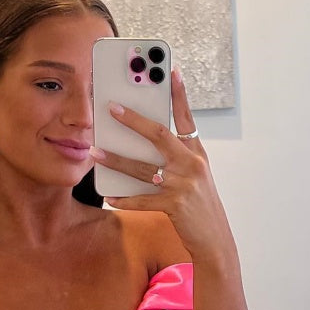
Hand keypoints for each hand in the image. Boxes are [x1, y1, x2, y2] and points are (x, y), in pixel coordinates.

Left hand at [89, 69, 235, 262]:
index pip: (186, 118)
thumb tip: (144, 146)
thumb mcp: (195, 177)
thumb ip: (175, 159)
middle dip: (134, 120)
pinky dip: (124, 199)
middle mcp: (191, 165)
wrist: (214, 239)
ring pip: (143, 168)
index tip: (170, 70)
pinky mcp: (174, 205)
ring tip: (95, 151)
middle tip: (111, 108)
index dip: (179, 95)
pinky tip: (109, 197)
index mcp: (197, 154)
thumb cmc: (200, 207)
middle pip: (159, 135)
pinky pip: (142, 200)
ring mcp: (183, 185)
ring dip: (116, 160)